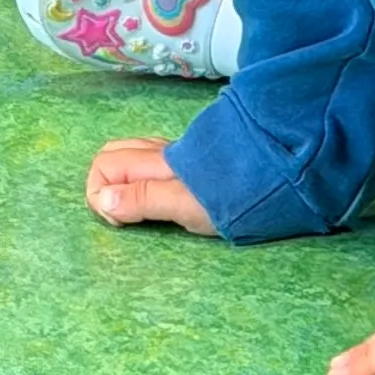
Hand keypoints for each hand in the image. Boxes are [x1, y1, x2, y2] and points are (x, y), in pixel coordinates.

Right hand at [84, 137, 214, 233]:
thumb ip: (142, 200)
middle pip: (112, 154)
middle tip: (119, 216)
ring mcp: (174, 154)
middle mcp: (159, 152)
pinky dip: (140, 175)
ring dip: (122, 179)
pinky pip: (150, 159)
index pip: (104, 166)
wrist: (274, 179)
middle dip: (104, 182)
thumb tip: (103, 199)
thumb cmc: (227, 198)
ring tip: (134, 208)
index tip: (119, 221)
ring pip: (131, 155)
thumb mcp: (183, 206)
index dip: (100, 195)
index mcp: (152, 162)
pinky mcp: (190, 160)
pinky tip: (156, 193)